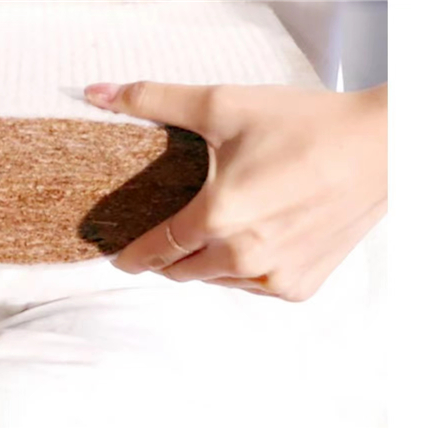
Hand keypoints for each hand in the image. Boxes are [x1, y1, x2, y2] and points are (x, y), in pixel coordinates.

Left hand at [85, 82, 386, 300]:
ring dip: (204, 265)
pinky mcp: (300, 285)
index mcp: (218, 217)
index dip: (134, 257)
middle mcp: (243, 256)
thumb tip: (97, 93)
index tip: (121, 261)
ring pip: (217, 281)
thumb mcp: (222, 105)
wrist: (379, 147)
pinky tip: (248, 246)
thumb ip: (154, 100)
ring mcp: (274, 276)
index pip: (158, 249)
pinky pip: (253, 287)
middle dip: (165, 261)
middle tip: (162, 244)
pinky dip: (242, 272)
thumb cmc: (303, 125)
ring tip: (207, 240)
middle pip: (183, 271)